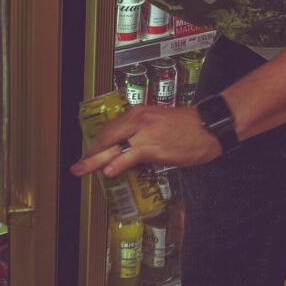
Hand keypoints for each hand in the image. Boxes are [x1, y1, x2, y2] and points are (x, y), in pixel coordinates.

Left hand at [71, 105, 221, 177]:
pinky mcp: (154, 146)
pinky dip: (118, 163)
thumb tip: (126, 151)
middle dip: (89, 153)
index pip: (109, 130)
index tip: (88, 154)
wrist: (208, 126)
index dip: (96, 144)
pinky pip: (131, 156)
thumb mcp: (157, 124)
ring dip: (95, 160)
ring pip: (114, 147)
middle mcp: (137, 121)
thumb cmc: (186, 127)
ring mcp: (144, 133)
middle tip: (77, 165)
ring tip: (82, 169)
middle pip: (106, 138)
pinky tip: (109, 170)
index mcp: (137, 114)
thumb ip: (140, 134)